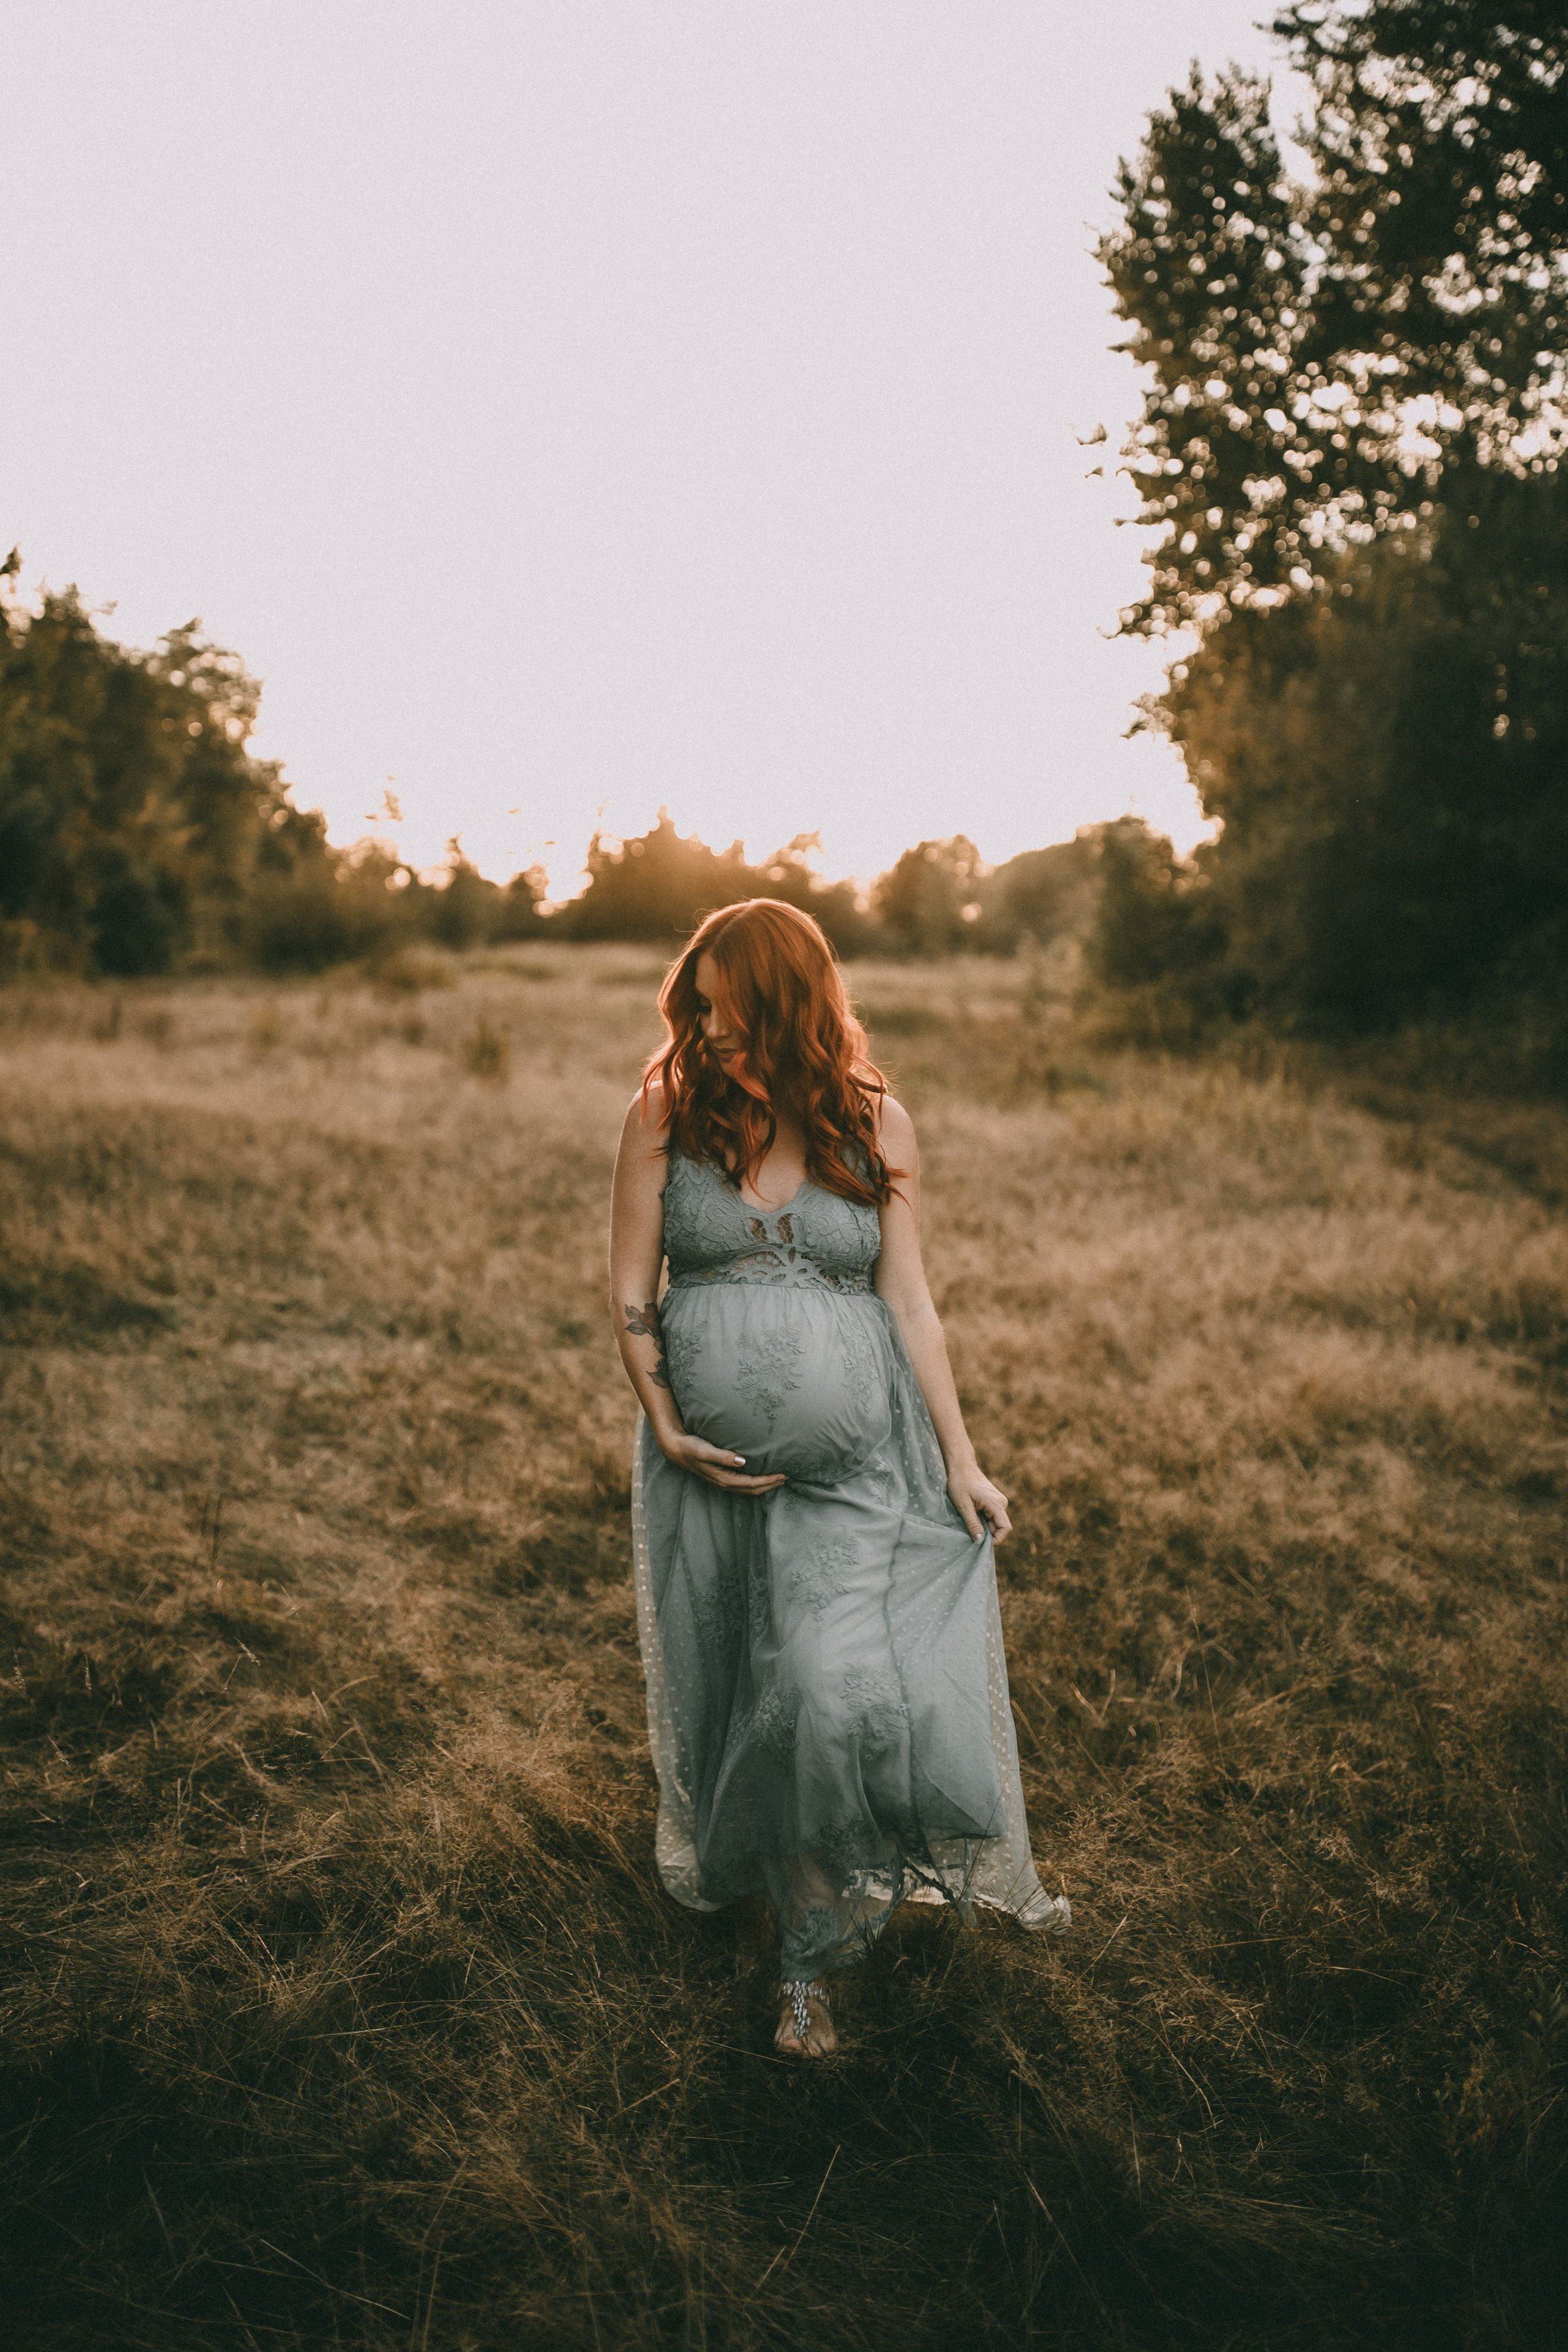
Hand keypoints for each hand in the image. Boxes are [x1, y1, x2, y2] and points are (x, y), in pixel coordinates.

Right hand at [661, 1430, 786, 1493]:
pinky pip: (743, 1484)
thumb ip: (723, 1456)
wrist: (676, 1449)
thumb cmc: (691, 1447)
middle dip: (771, 1485)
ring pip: (749, 1489)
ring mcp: (723, 1482)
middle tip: (787, 1477)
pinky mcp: (722, 1476)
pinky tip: (761, 1474)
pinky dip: (756, 1482)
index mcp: (724, 1479)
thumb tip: (743, 1461)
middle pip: (753, 1490)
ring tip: (779, 1478)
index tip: (784, 1474)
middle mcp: (725, 1484)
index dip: (769, 1481)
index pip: (752, 1484)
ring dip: (765, 1485)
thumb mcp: (706, 1450)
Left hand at [948, 1462, 1010, 1541]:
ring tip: (968, 1521)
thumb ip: (972, 1523)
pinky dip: (982, 1521)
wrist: (961, 1466)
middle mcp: (1002, 1503)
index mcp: (997, 1504)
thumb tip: (979, 1541)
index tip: (979, 1542)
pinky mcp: (994, 1502)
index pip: (1005, 1529)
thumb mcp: (963, 1505)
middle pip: (999, 1528)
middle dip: (986, 1534)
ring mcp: (999, 1502)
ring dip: (983, 1527)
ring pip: (994, 1523)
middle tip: (970, 1532)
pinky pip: (991, 1517)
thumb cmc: (960, 1483)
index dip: (995, 1540)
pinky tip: (971, 1515)